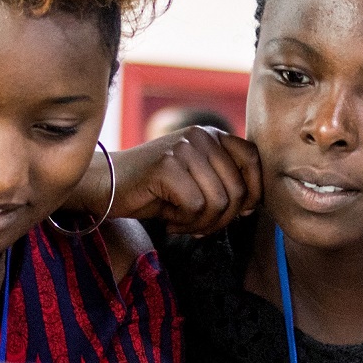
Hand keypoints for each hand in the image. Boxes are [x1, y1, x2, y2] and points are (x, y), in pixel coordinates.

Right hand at [97, 127, 260, 236]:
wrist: (107, 184)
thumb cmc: (154, 188)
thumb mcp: (195, 179)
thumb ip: (222, 183)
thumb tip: (251, 207)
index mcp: (211, 135)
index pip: (252, 158)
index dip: (254, 190)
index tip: (243, 212)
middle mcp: (200, 136)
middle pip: (236, 189)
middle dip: (222, 219)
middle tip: (199, 227)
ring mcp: (182, 148)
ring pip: (217, 201)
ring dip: (201, 223)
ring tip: (181, 222)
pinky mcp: (166, 166)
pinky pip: (194, 206)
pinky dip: (183, 222)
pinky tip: (168, 219)